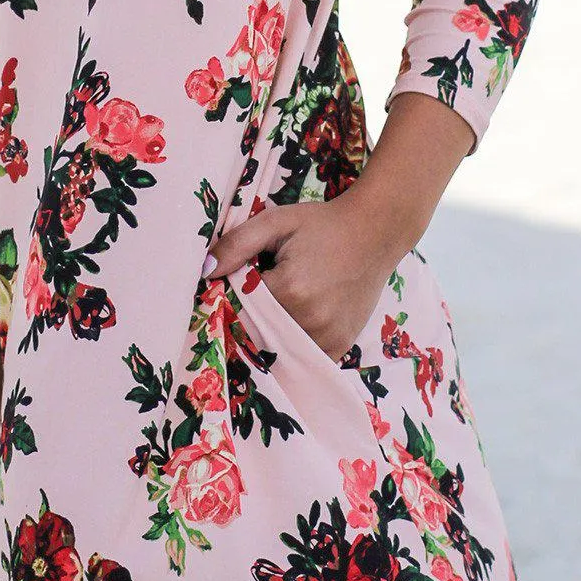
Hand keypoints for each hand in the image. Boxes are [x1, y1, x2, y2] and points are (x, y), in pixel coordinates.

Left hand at [204, 188, 412, 363]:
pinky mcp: (341, 345)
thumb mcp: (275, 222)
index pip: (240, 308)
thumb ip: (237, 245)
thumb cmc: (322, 224)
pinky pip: (304, 359)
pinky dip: (293, 347)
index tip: (237, 284)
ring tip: (282, 303)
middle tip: (260, 293)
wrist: (375, 232)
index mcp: (290, 289)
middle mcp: (310, 320)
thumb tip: (204, 271)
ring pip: (279, 349)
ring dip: (271, 334)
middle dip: (250, 318)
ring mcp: (328, 337)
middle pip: (258, 332)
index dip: (233, 297)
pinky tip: (294, 324)